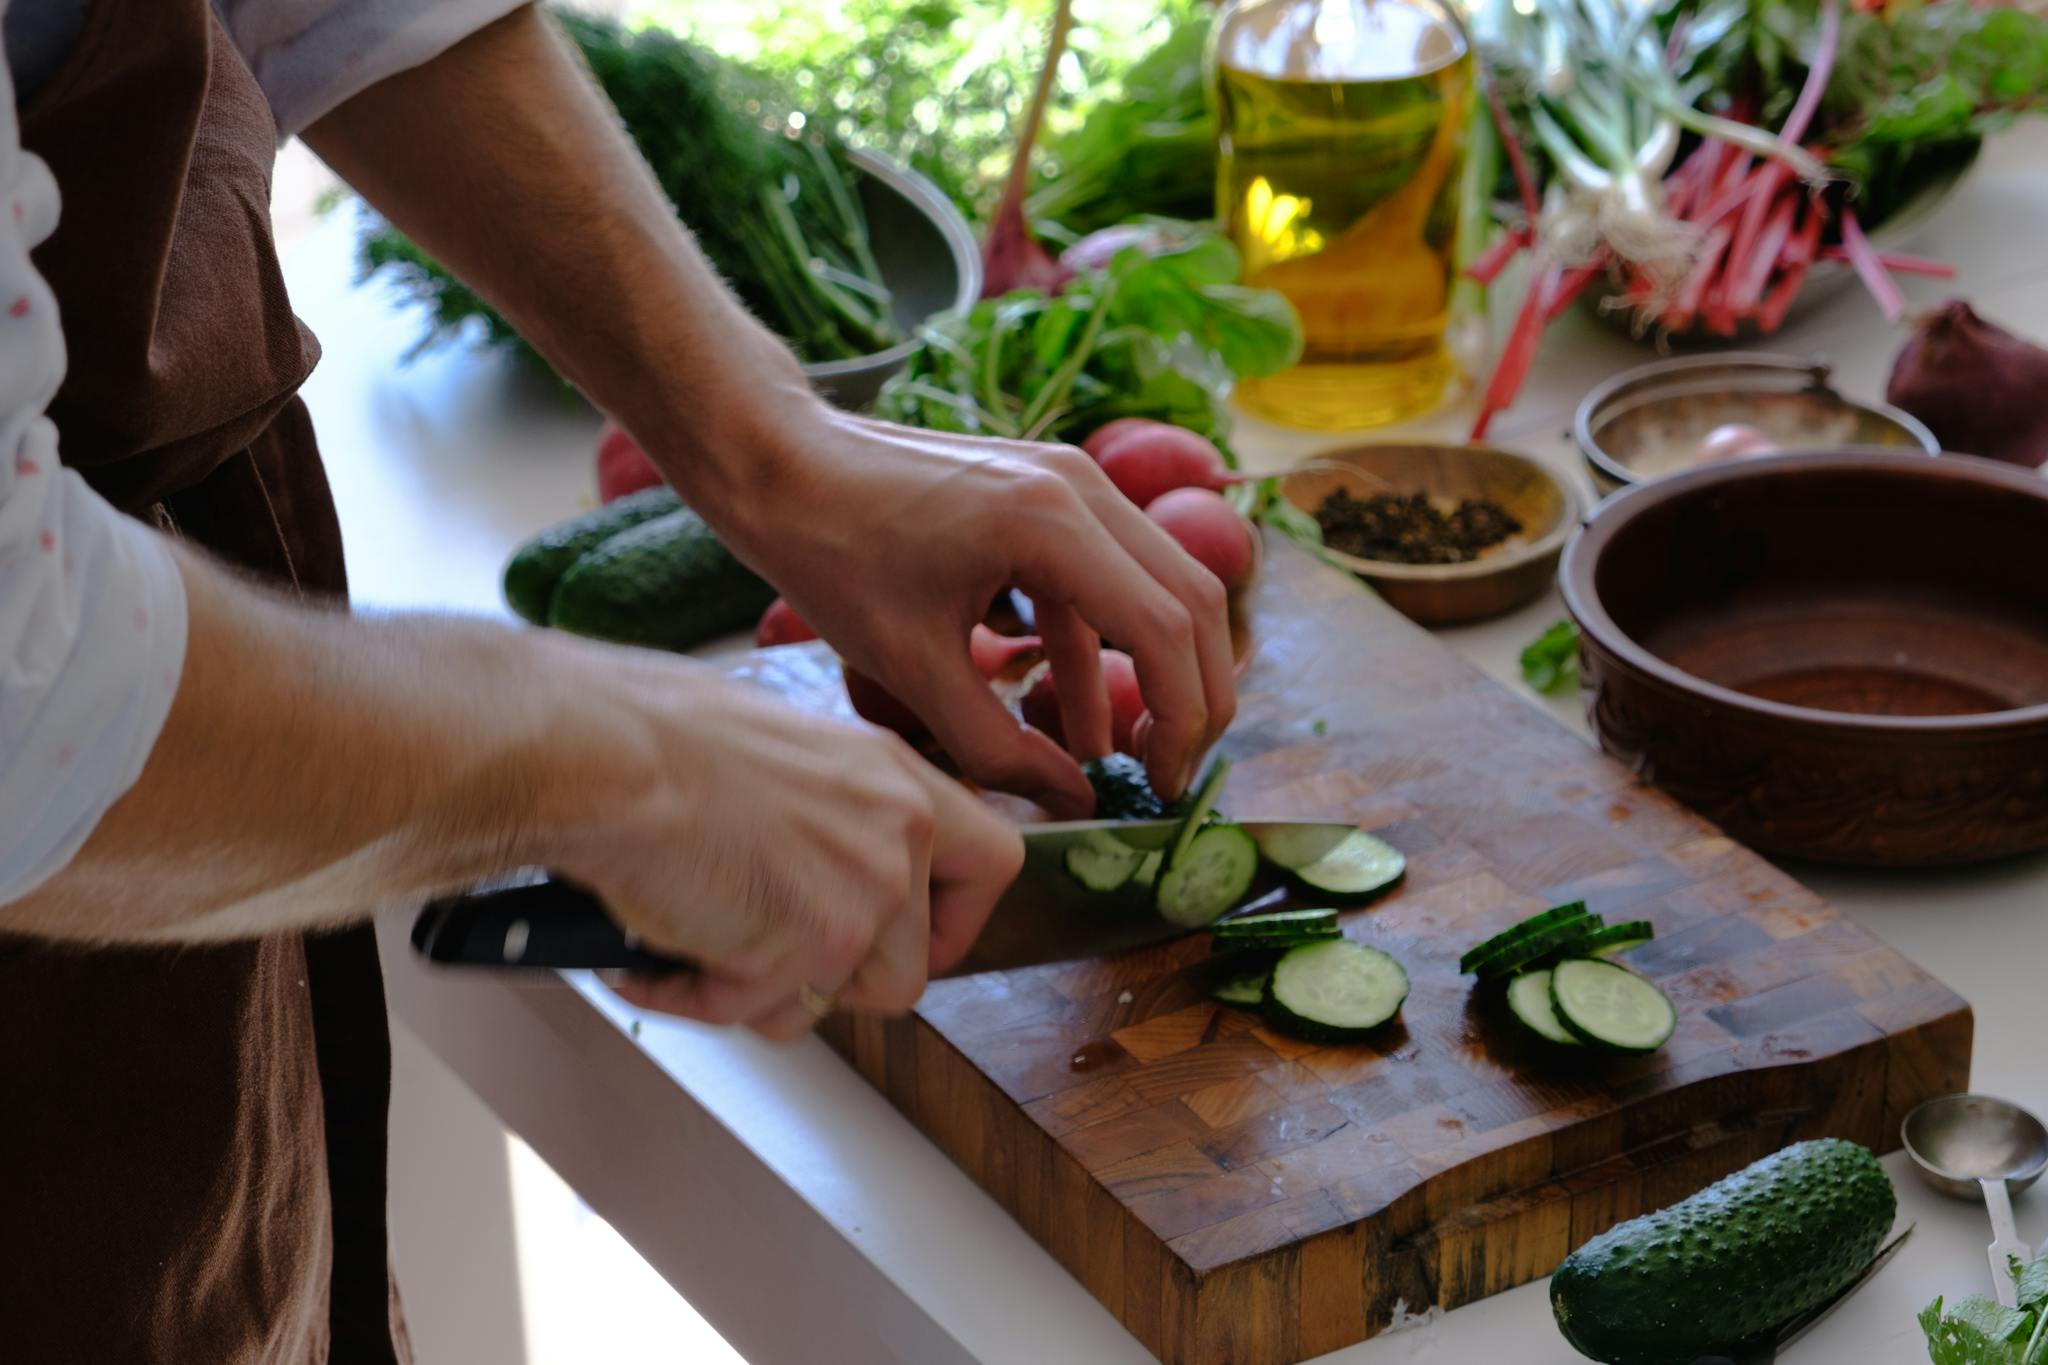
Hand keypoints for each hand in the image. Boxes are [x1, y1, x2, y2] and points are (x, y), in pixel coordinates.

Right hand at [541, 645, 1022, 1039]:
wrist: (606, 755)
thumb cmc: (659, 736)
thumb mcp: (783, 753)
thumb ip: (829, 817)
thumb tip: (815, 870)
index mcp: (895, 777)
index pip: (993, 864)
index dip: (955, 920)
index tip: (910, 936)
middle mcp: (899, 834)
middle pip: (911, 966)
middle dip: (835, 979)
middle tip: (767, 952)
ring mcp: (863, 895)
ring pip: (840, 1002)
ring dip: (767, 993)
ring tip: (697, 946)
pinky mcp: (811, 947)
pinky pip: (762, 1014)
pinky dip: (701, 998)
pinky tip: (657, 955)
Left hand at [674, 397, 1237, 814]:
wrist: (779, 467)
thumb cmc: (829, 558)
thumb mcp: (911, 670)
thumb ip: (998, 748)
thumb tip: (1077, 801)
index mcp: (1051, 523)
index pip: (1167, 630)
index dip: (1182, 719)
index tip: (1162, 787)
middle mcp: (1081, 487)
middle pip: (1192, 602)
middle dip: (1193, 697)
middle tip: (1167, 775)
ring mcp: (1071, 482)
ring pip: (1160, 587)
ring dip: (1155, 674)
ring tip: (1126, 760)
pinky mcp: (1049, 495)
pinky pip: (1106, 579)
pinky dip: (1101, 650)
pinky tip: (1072, 722)